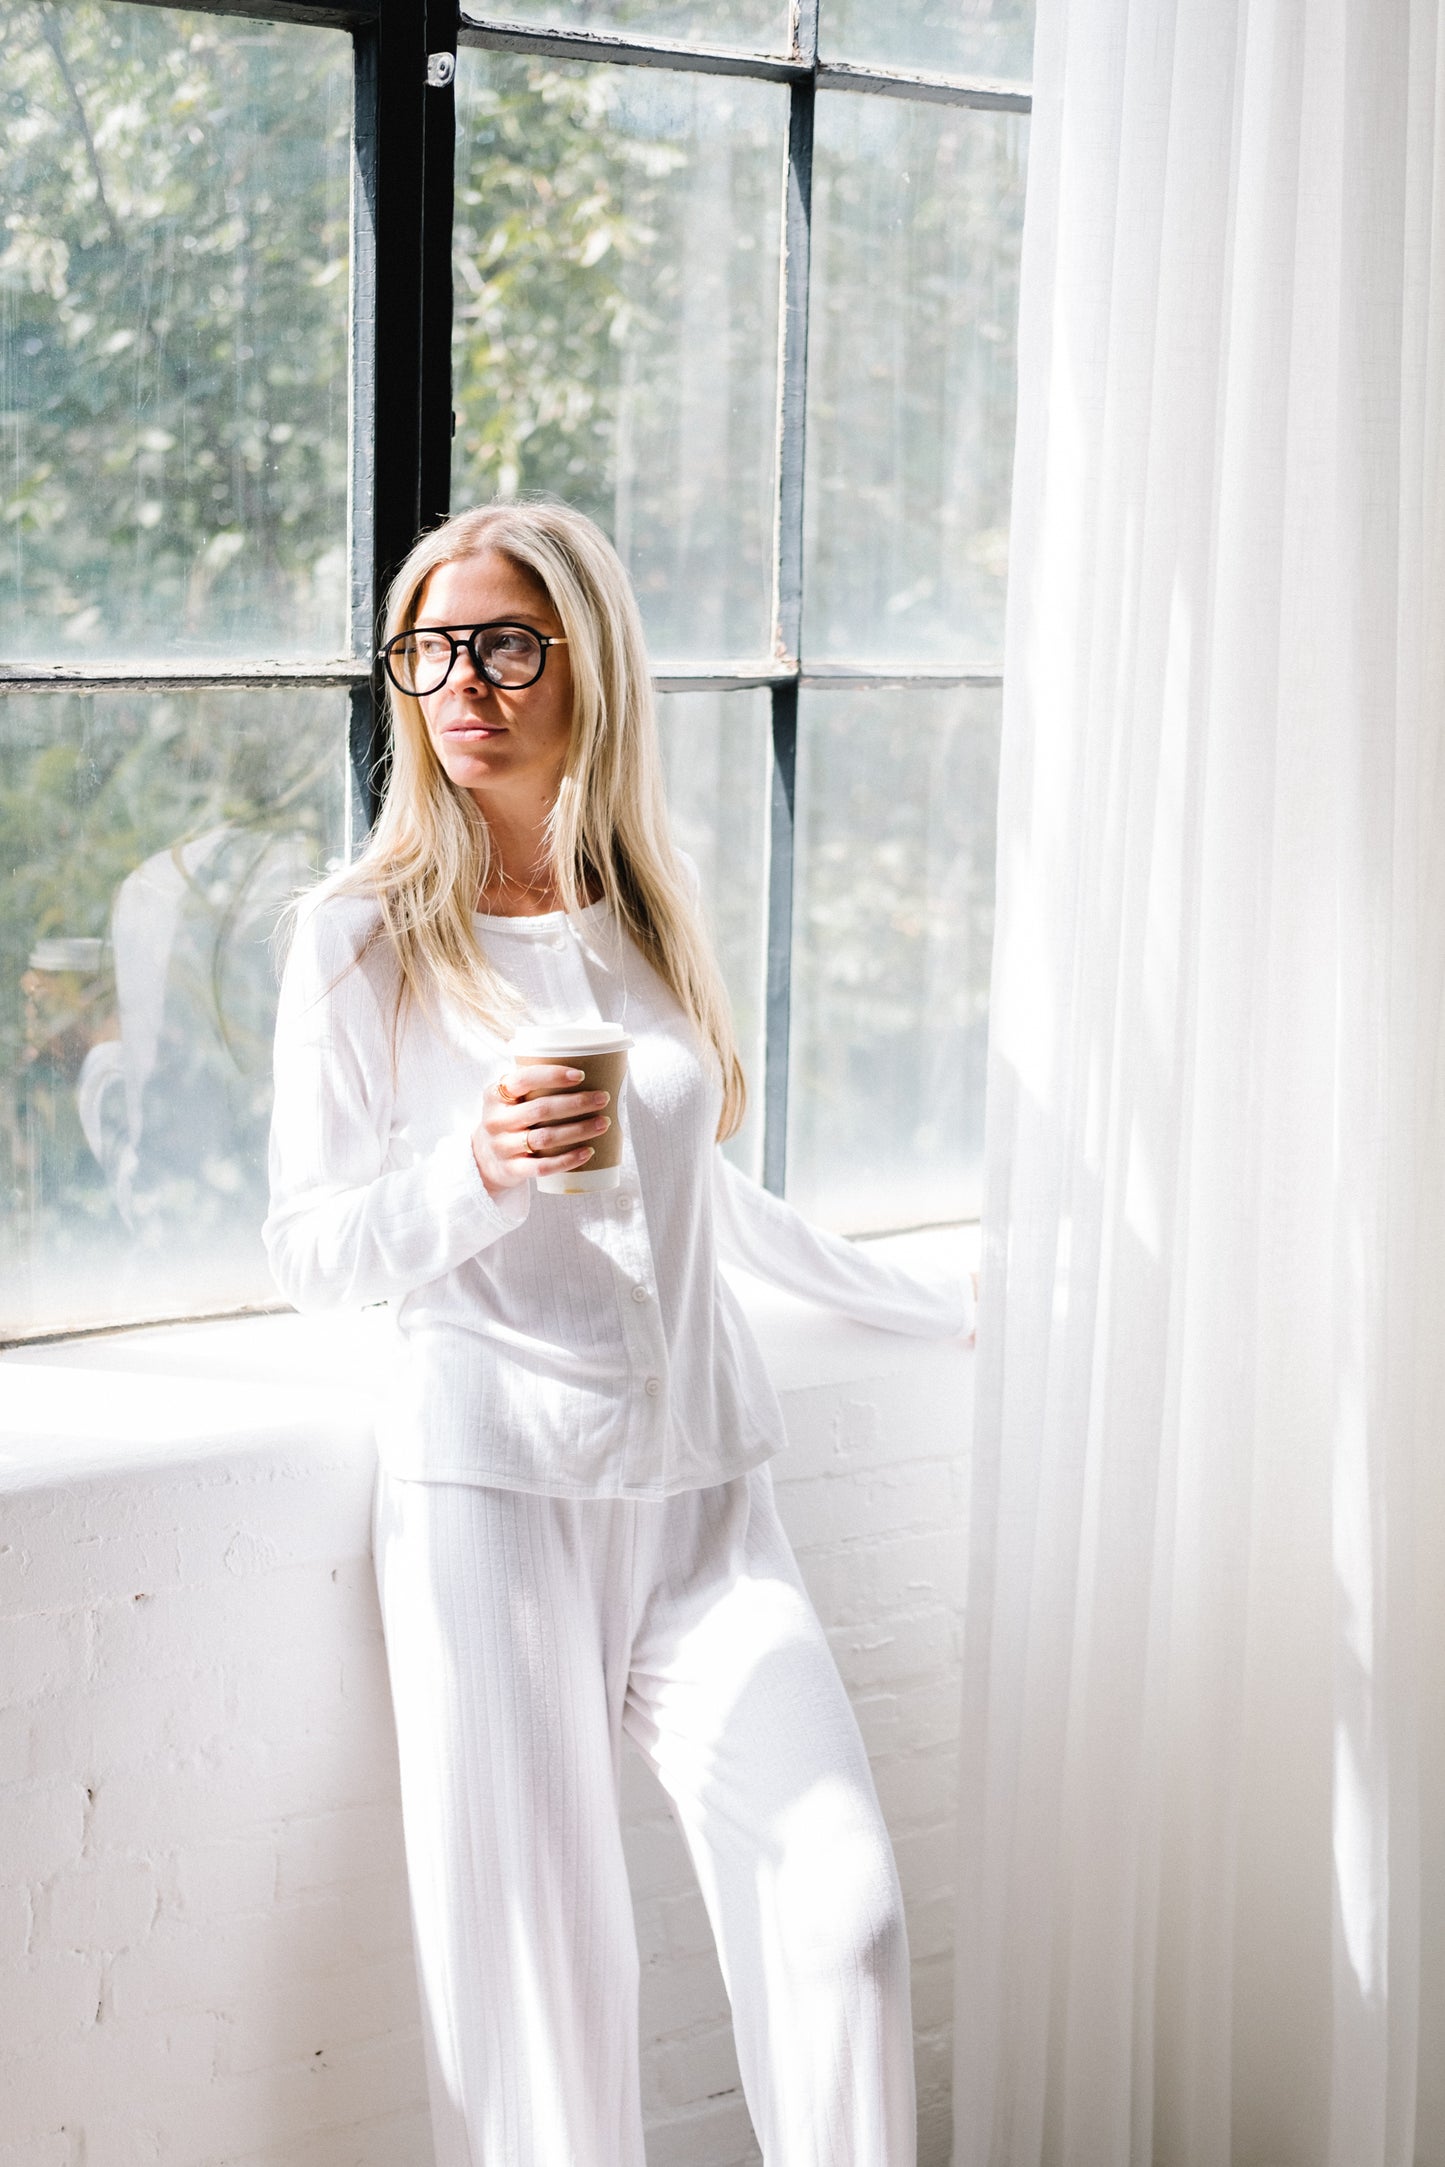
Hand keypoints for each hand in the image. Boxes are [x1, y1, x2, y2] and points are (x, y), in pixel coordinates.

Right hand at [471, 1063, 610, 1197]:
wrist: (484, 1159)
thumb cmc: (509, 1119)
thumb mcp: (508, 1098)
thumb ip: (532, 1084)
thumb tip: (588, 1067)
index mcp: (495, 1095)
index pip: (523, 1080)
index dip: (552, 1076)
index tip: (580, 1075)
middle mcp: (497, 1120)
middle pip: (540, 1109)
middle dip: (576, 1103)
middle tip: (602, 1098)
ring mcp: (503, 1147)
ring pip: (545, 1138)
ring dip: (578, 1130)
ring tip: (603, 1123)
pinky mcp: (512, 1170)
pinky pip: (543, 1166)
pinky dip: (568, 1160)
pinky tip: (588, 1152)